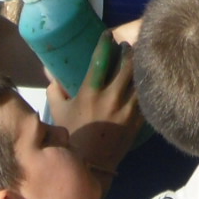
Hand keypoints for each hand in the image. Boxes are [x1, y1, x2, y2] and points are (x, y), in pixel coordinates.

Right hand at [52, 34, 141, 175]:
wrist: (92, 165)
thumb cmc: (73, 135)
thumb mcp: (58, 111)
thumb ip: (55, 90)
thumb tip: (51, 73)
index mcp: (90, 92)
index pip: (100, 59)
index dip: (105, 42)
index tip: (108, 34)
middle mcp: (111, 98)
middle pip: (126, 65)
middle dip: (128, 51)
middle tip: (127, 46)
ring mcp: (127, 109)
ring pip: (139, 79)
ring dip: (139, 66)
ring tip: (139, 59)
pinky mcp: (138, 120)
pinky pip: (146, 98)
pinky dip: (147, 87)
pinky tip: (146, 81)